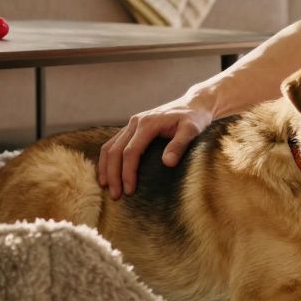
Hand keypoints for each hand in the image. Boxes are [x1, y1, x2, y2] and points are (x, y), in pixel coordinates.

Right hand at [97, 96, 213, 198]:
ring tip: (106, 188)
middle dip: (113, 174)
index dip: (128, 172)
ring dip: (106, 168)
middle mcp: (135, 122)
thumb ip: (180, 145)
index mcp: (148, 123)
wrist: (194, 104)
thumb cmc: (195, 119)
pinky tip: (108, 173)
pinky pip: (113, 143)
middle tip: (115, 196)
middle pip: (115, 150)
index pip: (131, 151)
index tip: (129, 190)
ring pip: (109, 146)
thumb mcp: (192, 130)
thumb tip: (167, 163)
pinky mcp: (132, 128)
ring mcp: (132, 124)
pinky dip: (107, 159)